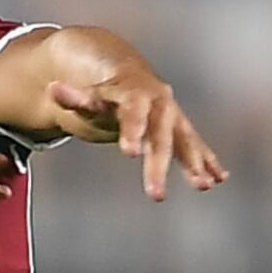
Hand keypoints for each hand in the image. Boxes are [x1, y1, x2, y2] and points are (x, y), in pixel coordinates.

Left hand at [50, 76, 224, 200]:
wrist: (128, 77)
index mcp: (137, 94)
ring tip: (204, 185)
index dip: (132, 131)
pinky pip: (196, 146)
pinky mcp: (181, 129)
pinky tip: (219, 179)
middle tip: (156, 196)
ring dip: (196, 163)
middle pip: (160, 136)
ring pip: (186, 141)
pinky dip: (208, 160)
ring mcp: (174, 117)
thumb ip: (73, 98)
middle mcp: (161, 105)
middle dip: (159, 165)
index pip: (134, 114)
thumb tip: (52, 89)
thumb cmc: (104, 93)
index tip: (129, 153)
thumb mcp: (88, 97)